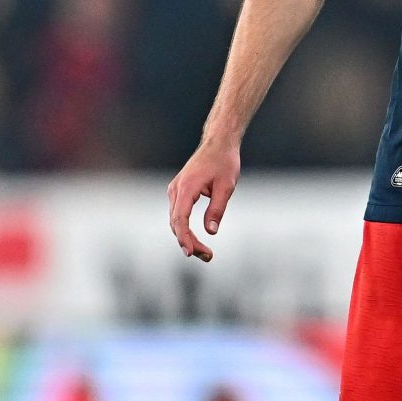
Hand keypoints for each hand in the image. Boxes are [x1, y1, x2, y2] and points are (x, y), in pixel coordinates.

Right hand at [167, 139, 241, 261]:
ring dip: (187, 238)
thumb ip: (217, 208)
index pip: (180, 219)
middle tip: (208, 257)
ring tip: (206, 253)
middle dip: (189, 242)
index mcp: (186, 187)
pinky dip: (185, 229)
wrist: (218, 143)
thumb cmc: (224, 162)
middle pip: (176, 223)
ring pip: (176, 221)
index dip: (185, 238)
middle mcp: (176, 189)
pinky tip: (196, 240)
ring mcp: (175, 190)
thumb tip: (211, 231)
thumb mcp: (226, 186)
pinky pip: (178, 215)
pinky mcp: (179, 192)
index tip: (191, 253)